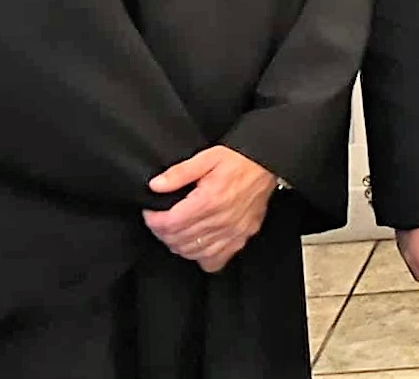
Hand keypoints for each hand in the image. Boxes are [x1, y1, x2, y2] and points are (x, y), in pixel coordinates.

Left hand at [143, 145, 276, 273]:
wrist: (268, 163)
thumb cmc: (239, 159)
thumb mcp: (208, 157)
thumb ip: (180, 172)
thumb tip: (156, 185)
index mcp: (209, 201)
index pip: (170, 223)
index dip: (153, 220)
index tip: (151, 212)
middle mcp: (220, 221)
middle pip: (178, 240)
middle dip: (163, 232)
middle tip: (161, 220)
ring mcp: (232, 233)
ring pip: (193, 252)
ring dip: (178, 244)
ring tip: (176, 230)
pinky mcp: (241, 237)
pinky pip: (215, 260)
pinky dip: (201, 256)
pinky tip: (199, 243)